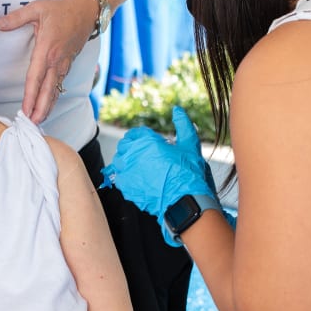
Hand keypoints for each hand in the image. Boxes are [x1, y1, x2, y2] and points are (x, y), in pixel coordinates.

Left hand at [0, 0, 94, 123]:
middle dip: (40, 109)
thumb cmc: (60, 9)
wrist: (86, 10)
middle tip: (32, 124)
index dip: (30, 95)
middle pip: (48, 90)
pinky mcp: (67, 64)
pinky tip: (47, 107)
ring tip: (38, 121)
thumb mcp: (36, 8)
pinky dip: (53, 98)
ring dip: (47, 107)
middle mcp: (56, 61)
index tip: (25, 110)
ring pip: (55, 90)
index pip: (36, 77)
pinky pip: (59, 85)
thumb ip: (16, 18)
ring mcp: (64, 64)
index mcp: (47, 49)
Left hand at [101, 107, 215, 240]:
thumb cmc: (188, 172)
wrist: (185, 200)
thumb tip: (177, 109)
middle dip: (134, 149)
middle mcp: (132, 153)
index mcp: (145, 141)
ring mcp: (127, 170)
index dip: (142, 139)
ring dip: (128, 163)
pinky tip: (140, 181)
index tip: (149, 146)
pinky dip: (127, 178)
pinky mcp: (125, 186)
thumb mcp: (190, 144)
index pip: (134, 133)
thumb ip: (183, 124)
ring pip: (119, 161)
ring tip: (143, 170)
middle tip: (147, 158)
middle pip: (125, 146)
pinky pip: (120, 178)